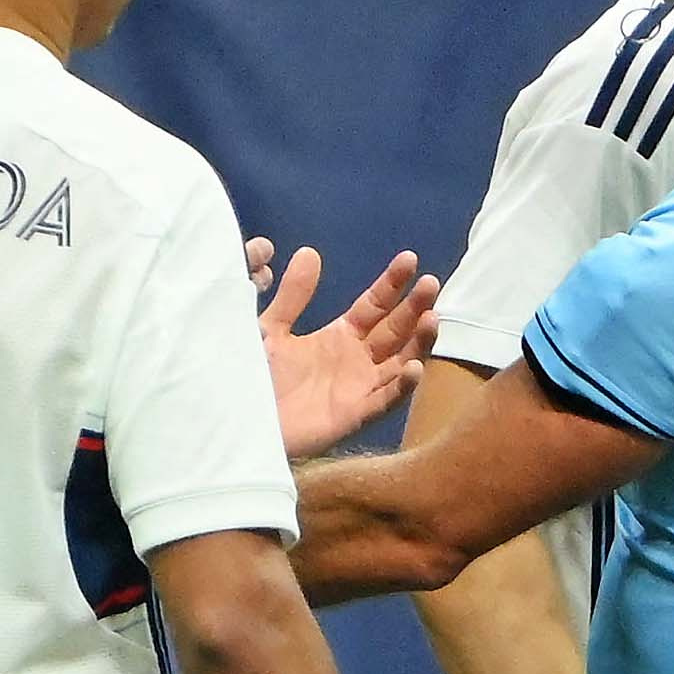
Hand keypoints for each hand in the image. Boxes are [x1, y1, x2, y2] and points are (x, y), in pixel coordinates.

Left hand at [249, 237, 438, 457]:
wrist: (240, 421)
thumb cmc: (256, 377)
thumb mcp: (273, 328)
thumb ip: (293, 295)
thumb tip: (310, 253)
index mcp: (341, 337)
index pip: (375, 305)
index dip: (392, 283)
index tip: (409, 258)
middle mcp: (357, 360)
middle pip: (395, 330)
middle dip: (414, 307)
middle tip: (431, 284)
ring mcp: (360, 388)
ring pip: (400, 362)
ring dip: (419, 342)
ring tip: (432, 318)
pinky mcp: (354, 415)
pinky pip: (384, 401)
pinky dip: (402, 386)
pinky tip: (414, 368)